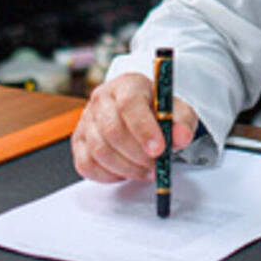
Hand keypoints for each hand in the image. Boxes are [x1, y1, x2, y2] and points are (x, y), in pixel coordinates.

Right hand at [71, 72, 198, 182]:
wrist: (142, 114)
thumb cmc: (158, 112)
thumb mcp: (177, 111)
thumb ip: (182, 122)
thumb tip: (181, 136)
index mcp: (127, 84)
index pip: (129, 104)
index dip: (144, 129)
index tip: (159, 149)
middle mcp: (102, 99)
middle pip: (112, 130)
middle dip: (138, 155)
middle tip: (156, 166)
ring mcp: (86, 120)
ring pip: (100, 150)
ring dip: (127, 168)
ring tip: (146, 170)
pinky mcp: (78, 142)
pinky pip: (87, 165)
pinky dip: (109, 175)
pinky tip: (126, 171)